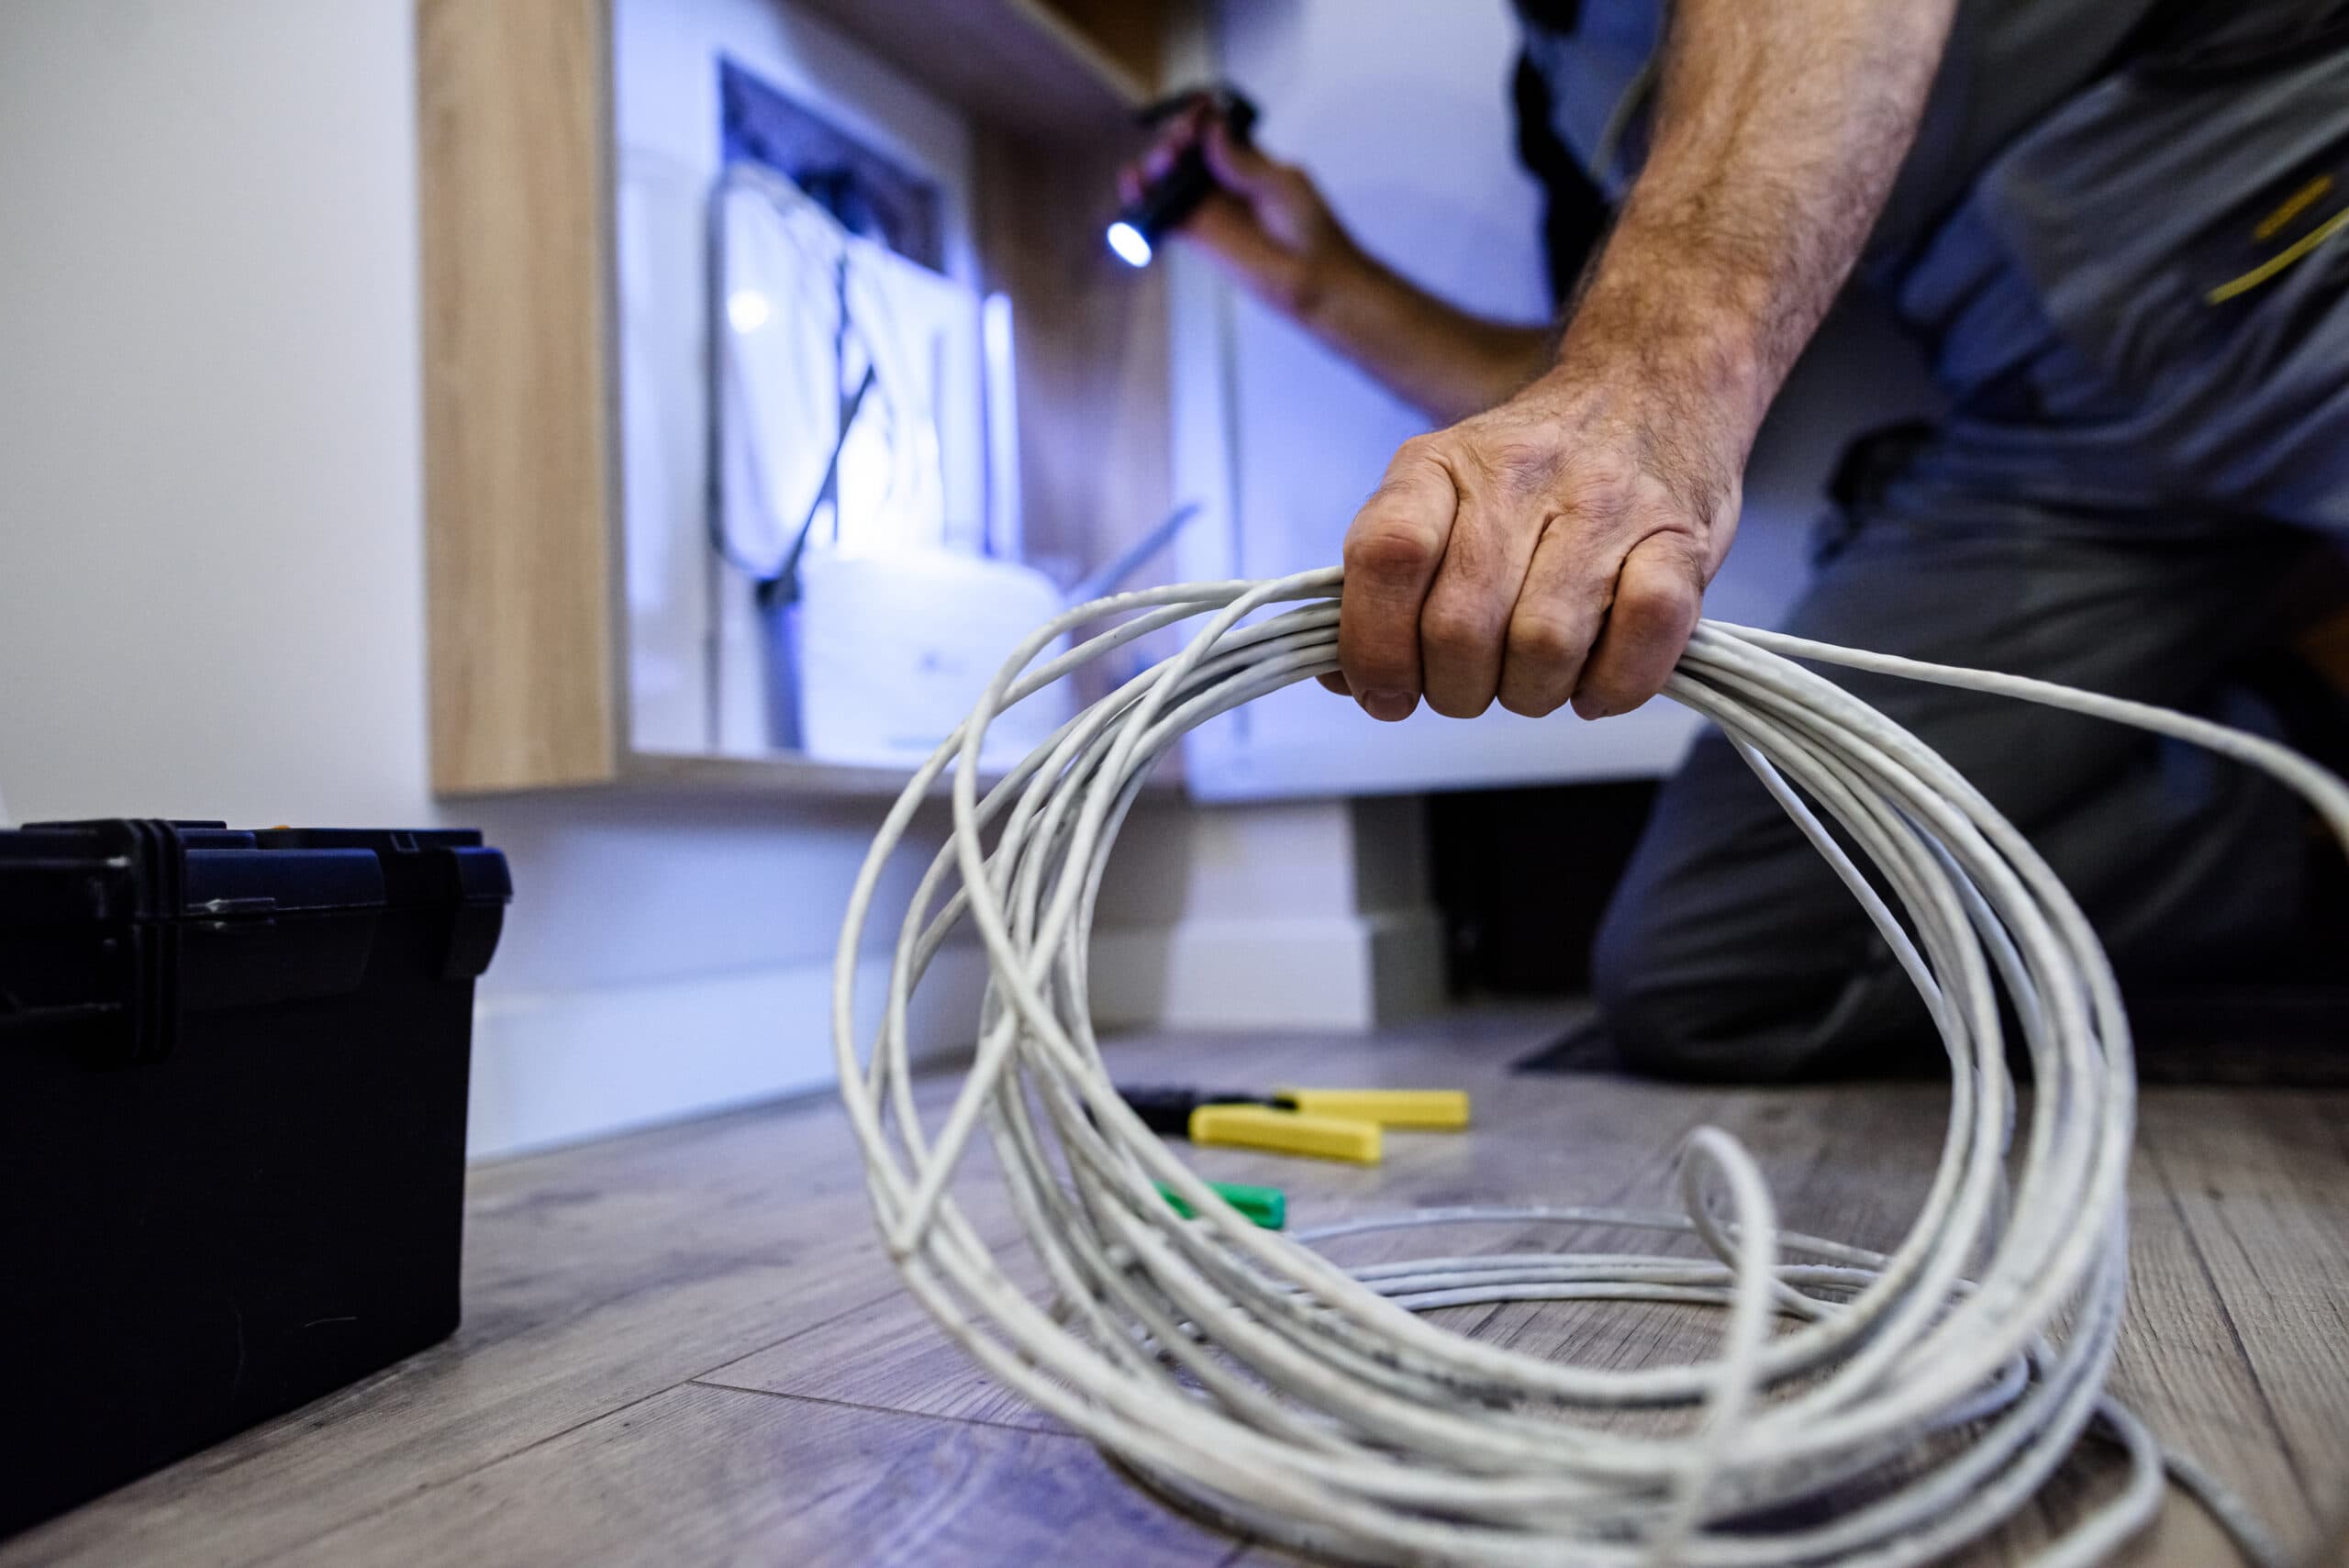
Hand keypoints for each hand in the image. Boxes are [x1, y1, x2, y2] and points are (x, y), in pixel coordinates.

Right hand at [1117, 107, 1363, 322]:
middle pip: (1184, 151)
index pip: (1212, 129)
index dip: (1199, 119)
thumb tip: (1213, 130)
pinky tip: (1133, 186)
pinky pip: (1162, 215)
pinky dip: (1143, 201)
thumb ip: (1242, 161)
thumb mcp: (1281, 184)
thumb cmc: (1310, 230)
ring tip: (1161, 166)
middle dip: (1175, 140)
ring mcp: (1208, 208)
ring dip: (1155, 166)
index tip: (1196, 114)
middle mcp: (1223, 181)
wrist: (1314, 279)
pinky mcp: (1197, 236)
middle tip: (1179, 145)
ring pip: (1169, 180)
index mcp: (1247, 159)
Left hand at [1328, 355, 1747, 722]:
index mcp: (1438, 465)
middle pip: (1461, 628)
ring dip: (1532, 693)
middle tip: (1472, 684)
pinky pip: (1643, 634)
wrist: (1648, 390)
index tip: (1387, 692)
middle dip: (1456, 690)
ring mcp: (1607, 505)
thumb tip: (1342, 678)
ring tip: (1534, 678)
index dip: (1374, 647)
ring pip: (1545, 645)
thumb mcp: (1437, 497)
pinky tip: (1594, 679)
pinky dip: (1613, 685)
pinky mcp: (1681, 540)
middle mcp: (1520, 475)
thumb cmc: (1531, 473)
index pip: (1386, 556)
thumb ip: (1383, 583)